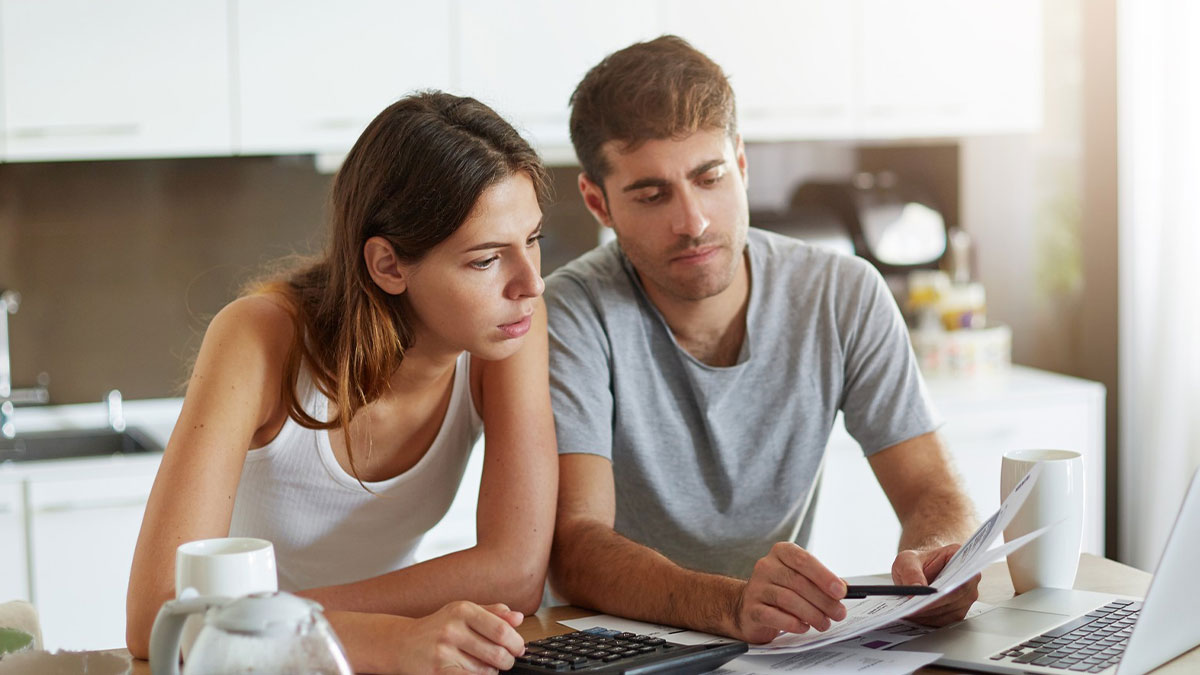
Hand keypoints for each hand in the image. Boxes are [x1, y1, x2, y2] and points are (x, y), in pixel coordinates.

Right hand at [398, 601, 525, 673]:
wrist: (401, 643)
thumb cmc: (437, 628)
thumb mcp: (463, 612)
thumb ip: (492, 613)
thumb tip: (518, 618)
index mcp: (463, 610)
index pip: (501, 629)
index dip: (515, 642)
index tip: (518, 648)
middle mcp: (452, 628)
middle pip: (497, 652)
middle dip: (507, 661)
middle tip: (505, 660)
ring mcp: (444, 651)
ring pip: (485, 670)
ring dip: (490, 671)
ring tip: (483, 665)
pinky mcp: (438, 671)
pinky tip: (474, 672)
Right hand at [732, 542, 847, 643]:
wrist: (749, 606)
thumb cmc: (781, 590)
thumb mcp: (801, 579)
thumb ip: (821, 581)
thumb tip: (843, 588)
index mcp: (781, 553)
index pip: (803, 560)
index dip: (824, 576)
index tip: (841, 591)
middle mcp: (766, 566)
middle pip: (798, 582)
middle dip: (823, 600)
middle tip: (838, 613)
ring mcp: (756, 587)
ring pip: (788, 599)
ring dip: (812, 614)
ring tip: (824, 623)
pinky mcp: (751, 608)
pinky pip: (774, 616)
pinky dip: (793, 623)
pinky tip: (803, 627)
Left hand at [892, 544, 979, 625]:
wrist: (918, 572)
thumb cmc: (916, 563)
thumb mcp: (906, 561)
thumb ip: (910, 572)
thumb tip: (917, 589)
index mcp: (959, 557)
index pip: (960, 574)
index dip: (948, 587)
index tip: (931, 595)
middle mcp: (968, 577)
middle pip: (956, 596)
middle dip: (934, 604)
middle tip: (913, 609)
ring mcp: (966, 596)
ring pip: (952, 611)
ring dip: (931, 615)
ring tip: (910, 614)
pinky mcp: (958, 610)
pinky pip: (947, 620)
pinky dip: (931, 621)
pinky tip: (916, 618)